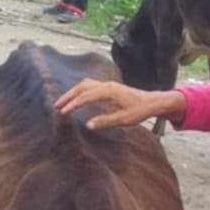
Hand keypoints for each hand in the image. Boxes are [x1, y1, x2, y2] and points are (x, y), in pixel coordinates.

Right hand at [53, 79, 186, 129]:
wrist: (153, 101)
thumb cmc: (140, 111)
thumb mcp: (124, 119)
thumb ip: (106, 121)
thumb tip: (88, 125)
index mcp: (109, 92)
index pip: (86, 96)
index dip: (73, 104)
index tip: (62, 112)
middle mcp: (107, 85)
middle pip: (82, 87)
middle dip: (68, 96)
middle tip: (56, 106)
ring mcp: (107, 85)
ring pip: (85, 84)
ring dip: (72, 93)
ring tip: (62, 103)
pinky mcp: (109, 87)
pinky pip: (90, 86)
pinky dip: (79, 91)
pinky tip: (76, 99)